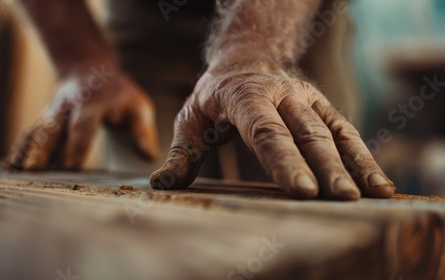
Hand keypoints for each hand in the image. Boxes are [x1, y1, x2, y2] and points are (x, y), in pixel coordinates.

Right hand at [7, 59, 159, 169]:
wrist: (91, 70)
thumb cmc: (120, 95)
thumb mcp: (138, 107)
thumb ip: (143, 131)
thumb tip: (150, 157)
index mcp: (92, 105)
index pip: (83, 127)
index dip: (76, 146)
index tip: (70, 167)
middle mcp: (67, 108)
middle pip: (51, 130)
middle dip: (40, 150)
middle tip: (31, 171)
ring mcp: (52, 113)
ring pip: (35, 132)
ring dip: (24, 152)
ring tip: (14, 174)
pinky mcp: (43, 119)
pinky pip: (29, 134)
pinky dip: (18, 149)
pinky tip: (9, 168)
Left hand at [150, 68, 394, 199]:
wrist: (247, 58)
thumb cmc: (216, 96)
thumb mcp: (192, 118)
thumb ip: (183, 152)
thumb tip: (163, 184)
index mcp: (246, 97)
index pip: (266, 131)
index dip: (284, 160)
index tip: (301, 191)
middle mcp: (282, 95)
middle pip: (306, 133)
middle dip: (324, 168)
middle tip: (338, 200)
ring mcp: (307, 99)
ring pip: (333, 131)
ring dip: (352, 164)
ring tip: (371, 196)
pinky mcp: (323, 107)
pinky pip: (347, 131)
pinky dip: (363, 157)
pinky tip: (378, 185)